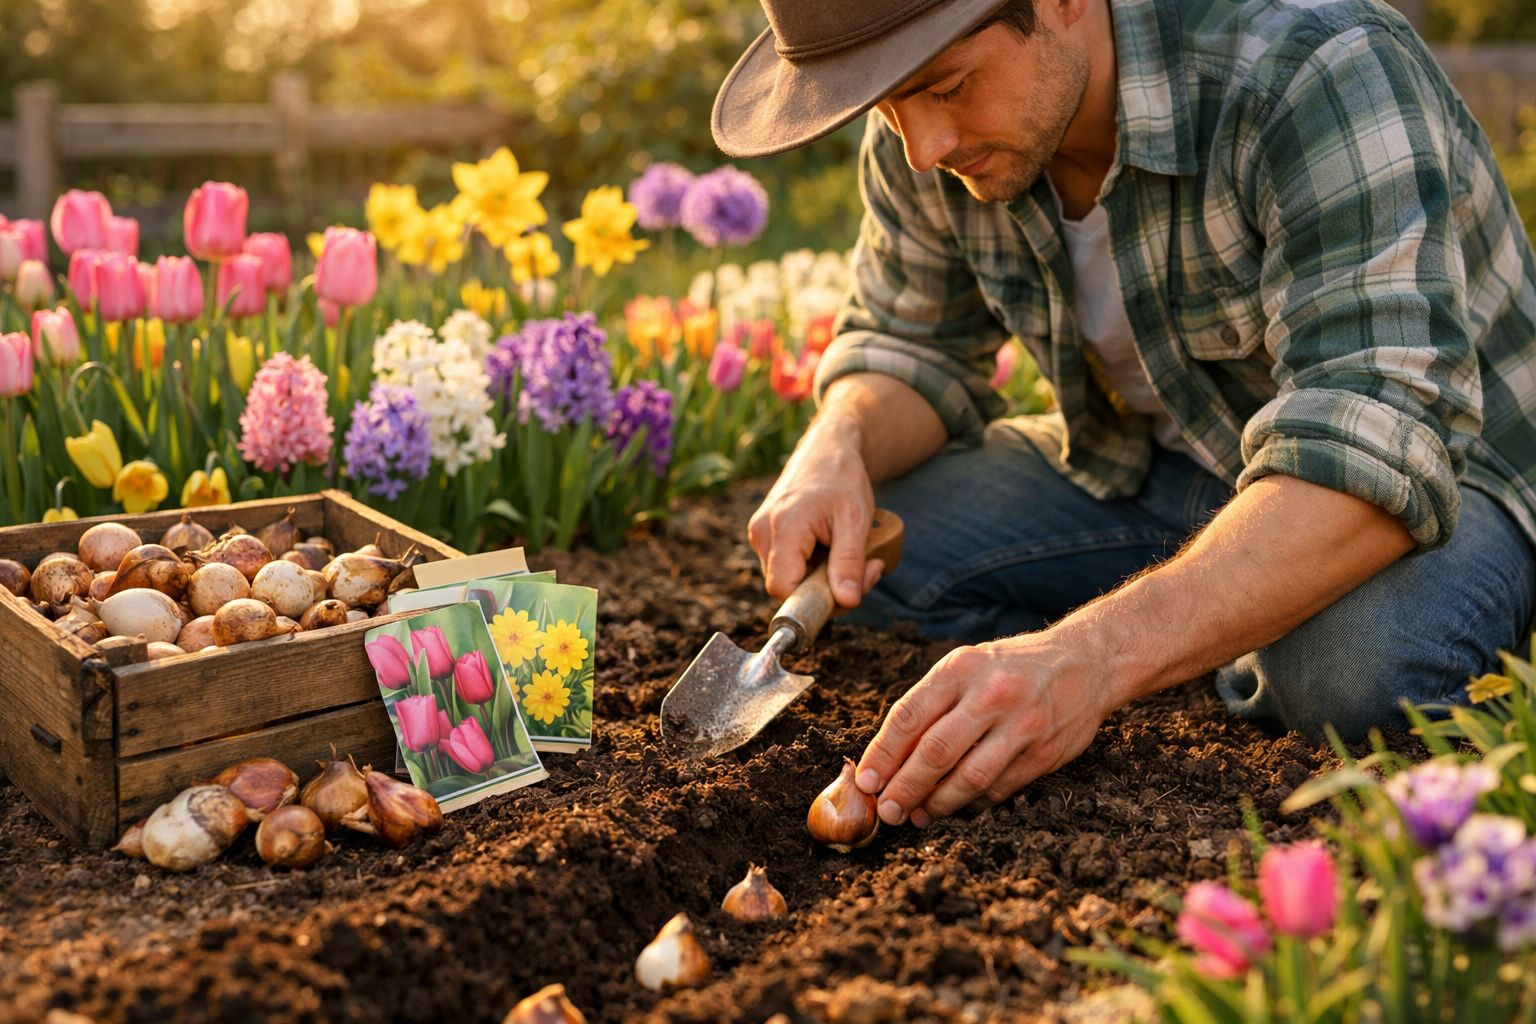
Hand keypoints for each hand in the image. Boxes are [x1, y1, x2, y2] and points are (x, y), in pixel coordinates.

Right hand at [748, 418, 883, 606]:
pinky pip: (787, 566)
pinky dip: (812, 566)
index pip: (783, 590)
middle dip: (827, 588)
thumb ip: (849, 563)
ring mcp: (760, 534)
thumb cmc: (842, 479)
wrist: (826, 450)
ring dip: (822, 578)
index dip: (815, 600)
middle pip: (787, 587)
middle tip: (864, 567)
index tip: (849, 590)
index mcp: (783, 528)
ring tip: (846, 551)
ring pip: (788, 579)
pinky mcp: (765, 535)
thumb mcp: (855, 521)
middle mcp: (762, 533)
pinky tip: (830, 547)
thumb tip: (846, 602)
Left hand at [854, 632, 1110, 825]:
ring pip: (968, 778)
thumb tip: (889, 757)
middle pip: (935, 752)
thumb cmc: (1011, 667)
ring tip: (916, 815)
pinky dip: (971, 804)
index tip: (865, 781)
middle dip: (904, 787)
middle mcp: (991, 695)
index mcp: (962, 668)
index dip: (882, 754)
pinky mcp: (1044, 753)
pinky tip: (954, 808)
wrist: (1087, 661)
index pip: (909, 716)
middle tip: (886, 811)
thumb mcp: (967, 666)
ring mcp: (1022, 726)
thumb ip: (930, 704)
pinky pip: (999, 788)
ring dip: (936, 804)